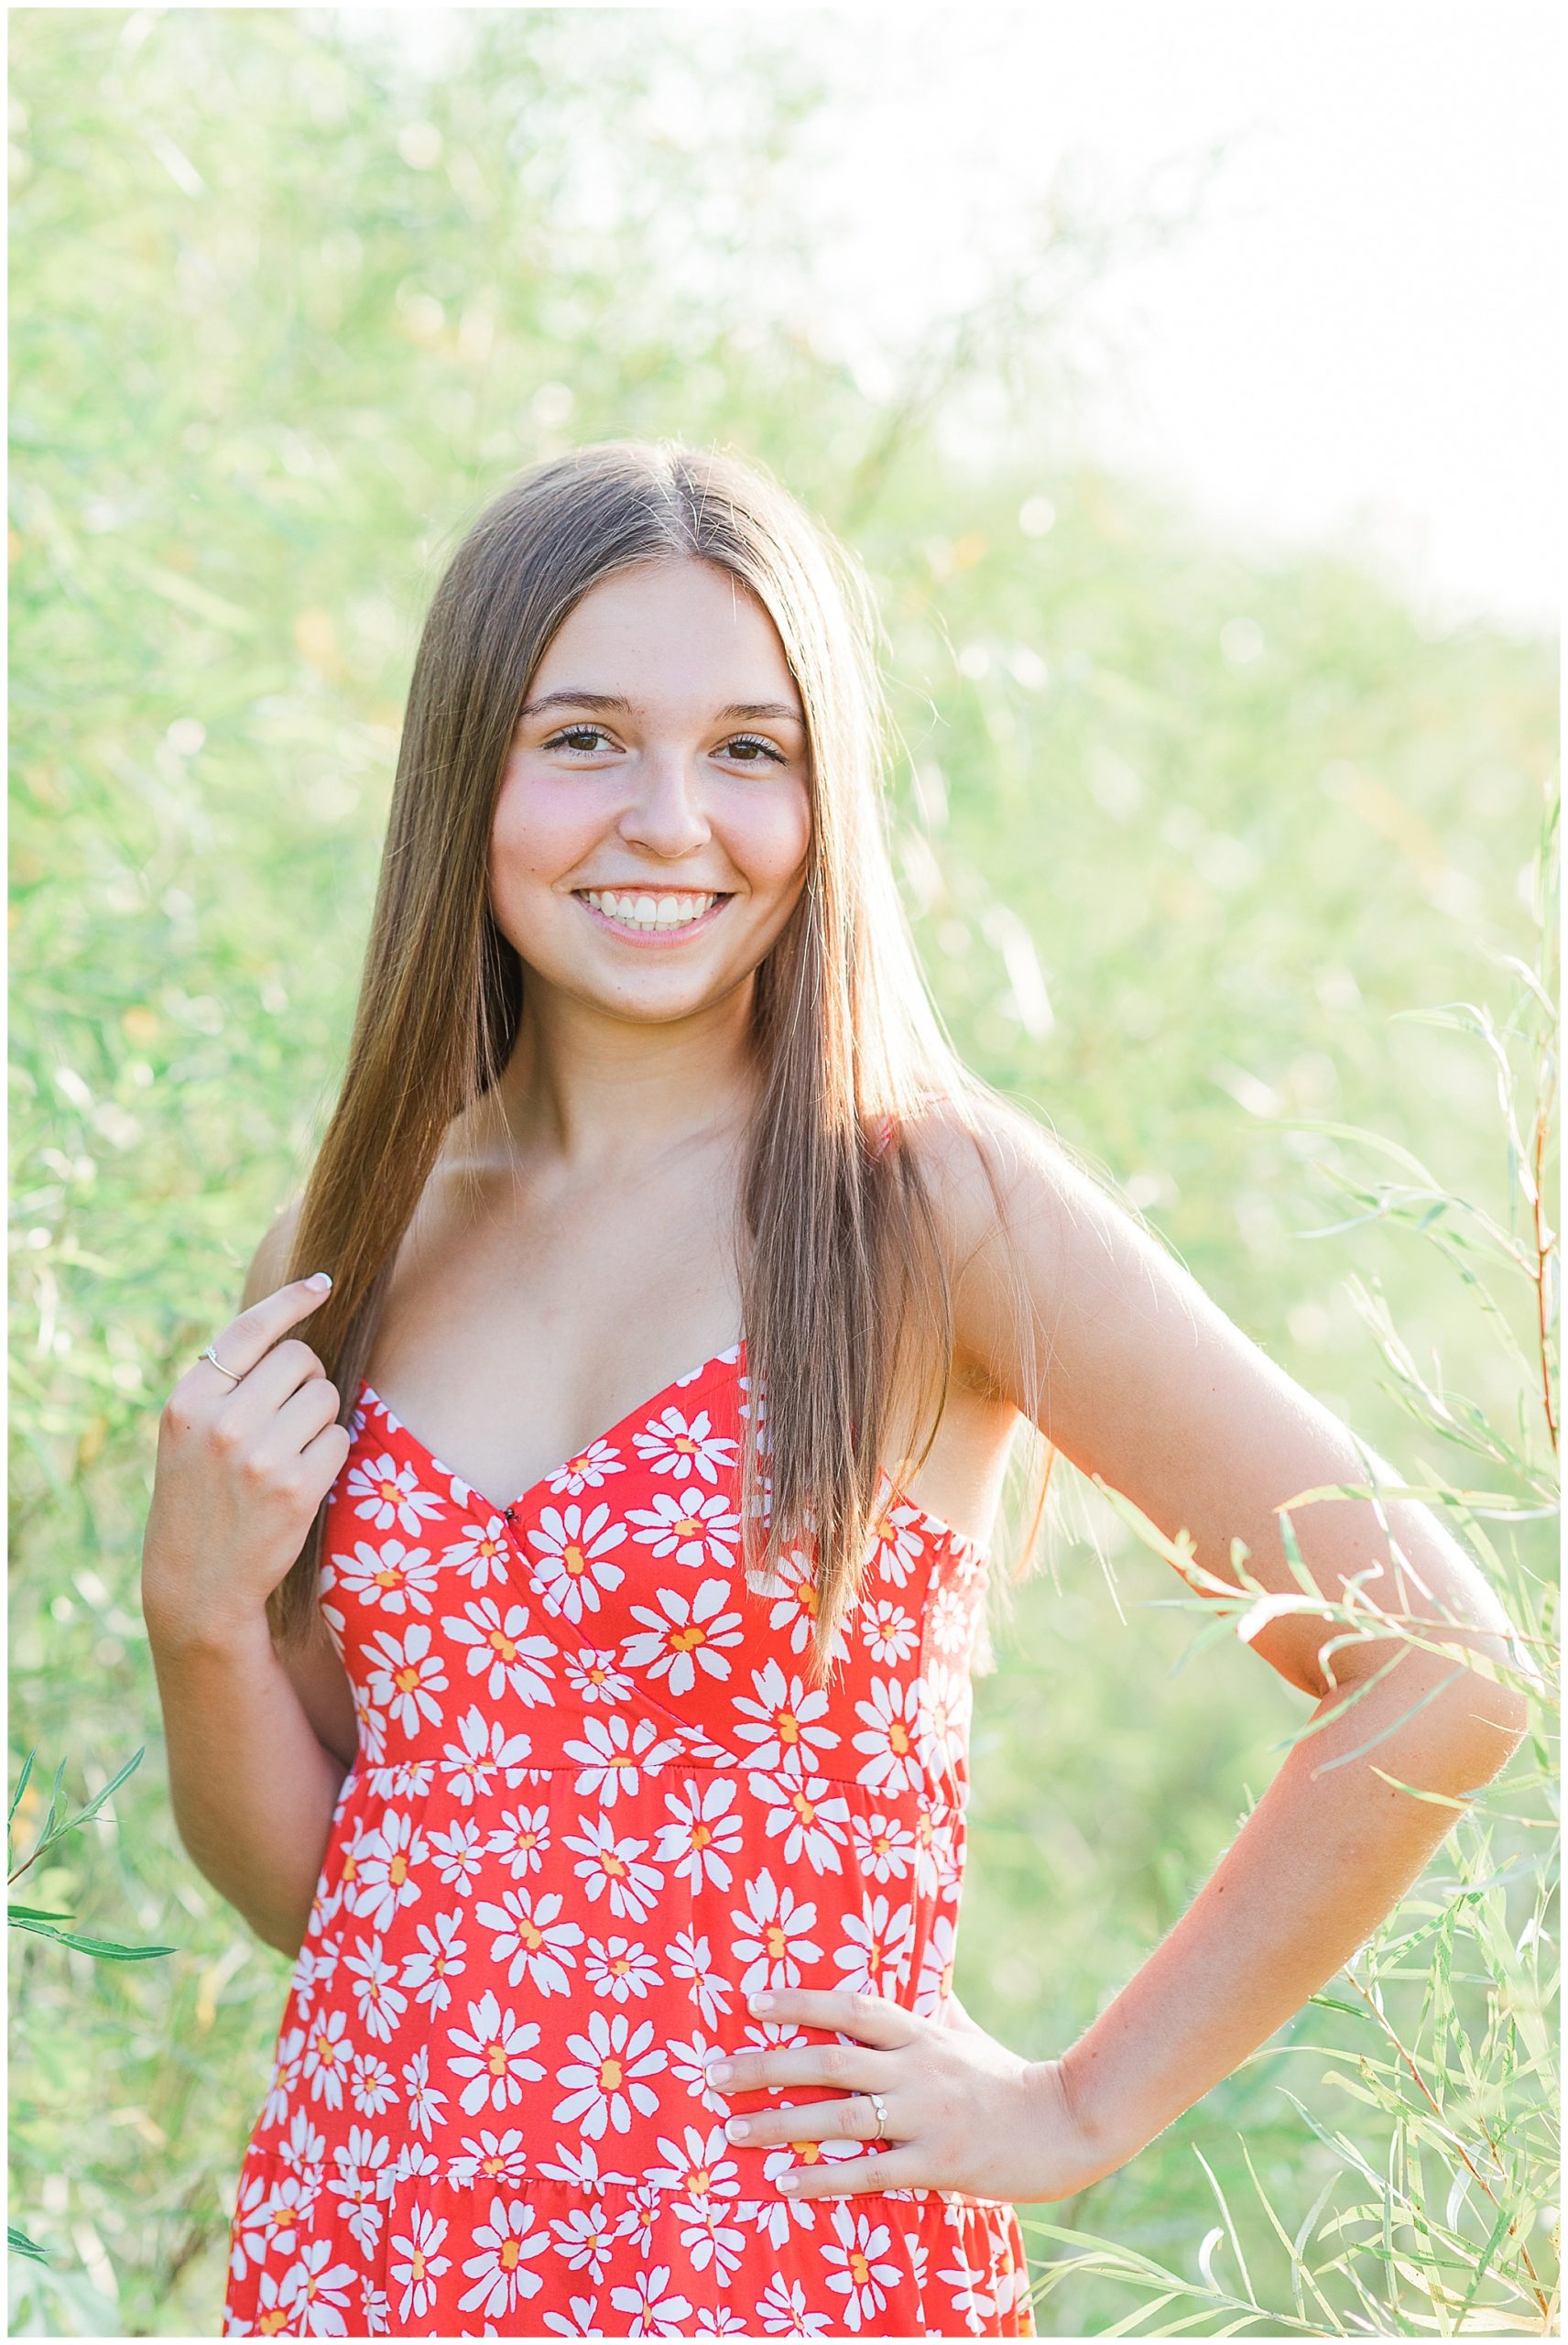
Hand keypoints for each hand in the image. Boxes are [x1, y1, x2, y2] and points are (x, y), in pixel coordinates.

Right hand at [141, 1273, 349, 1653]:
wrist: (197, 1583)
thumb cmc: (199, 1497)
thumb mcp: (188, 1433)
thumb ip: (227, 1384)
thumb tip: (291, 1329)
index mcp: (189, 1401)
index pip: (249, 1330)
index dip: (292, 1300)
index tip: (323, 1283)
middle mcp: (222, 1422)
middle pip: (300, 1359)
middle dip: (307, 1379)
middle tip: (287, 1415)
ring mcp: (259, 1456)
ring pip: (326, 1395)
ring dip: (321, 1417)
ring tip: (289, 1451)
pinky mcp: (296, 1488)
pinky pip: (340, 1439)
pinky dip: (331, 1453)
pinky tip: (302, 1478)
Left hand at [702, 1986, 1093, 2204]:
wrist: (1062, 2125)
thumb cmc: (1005, 2077)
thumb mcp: (964, 2032)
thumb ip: (932, 2007)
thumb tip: (915, 1969)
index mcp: (920, 2032)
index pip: (851, 2008)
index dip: (800, 2002)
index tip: (751, 2002)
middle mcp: (916, 2069)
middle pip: (829, 2059)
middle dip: (766, 2065)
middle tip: (714, 2074)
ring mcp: (925, 2117)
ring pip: (839, 2116)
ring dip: (781, 2123)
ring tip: (734, 2130)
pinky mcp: (937, 2164)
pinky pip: (869, 2172)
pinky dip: (823, 2177)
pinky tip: (786, 2182)